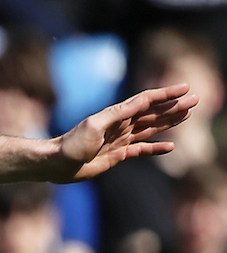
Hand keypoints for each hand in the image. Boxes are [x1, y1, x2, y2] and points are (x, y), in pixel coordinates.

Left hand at [54, 84, 194, 180]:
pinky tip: (170, 146)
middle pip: (153, 113)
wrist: (56, 164)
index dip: (166, 94)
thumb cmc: (71, 143)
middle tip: (195, 100)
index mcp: (117, 115)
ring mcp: (121, 140)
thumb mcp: (95, 125)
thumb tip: (141, 102)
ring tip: (187, 115)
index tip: (184, 88)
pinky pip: (142, 150)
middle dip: (174, 106)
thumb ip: (118, 114)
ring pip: (151, 128)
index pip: (146, 101)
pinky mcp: (118, 155)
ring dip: (169, 122)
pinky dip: (156, 148)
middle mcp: (121, 125)